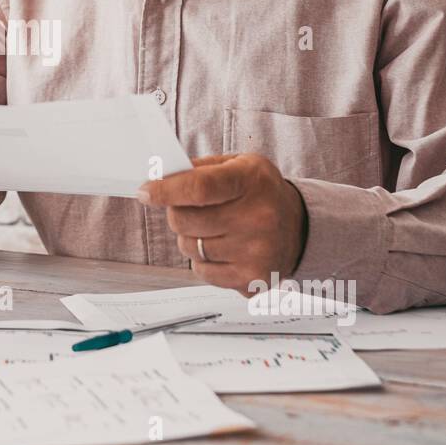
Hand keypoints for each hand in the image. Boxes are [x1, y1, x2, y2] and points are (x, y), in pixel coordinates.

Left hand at [137, 154, 307, 291]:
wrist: (300, 227)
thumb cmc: (260, 192)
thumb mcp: (238, 165)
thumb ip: (199, 169)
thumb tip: (159, 179)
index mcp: (251, 181)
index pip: (198, 188)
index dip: (165, 191)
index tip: (145, 192)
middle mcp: (257, 218)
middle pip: (185, 221)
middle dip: (176, 213)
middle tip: (188, 208)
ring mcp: (256, 252)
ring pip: (189, 248)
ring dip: (190, 238)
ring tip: (214, 228)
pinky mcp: (252, 279)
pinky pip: (202, 272)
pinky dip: (203, 260)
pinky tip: (224, 248)